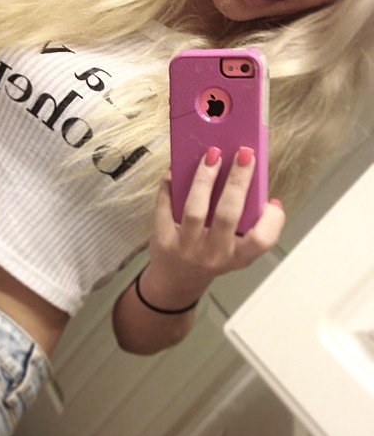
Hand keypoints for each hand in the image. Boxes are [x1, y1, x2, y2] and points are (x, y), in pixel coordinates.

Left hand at [146, 146, 285, 303]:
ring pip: (195, 209)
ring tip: (212, 155)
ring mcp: (186, 248)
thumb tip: (250, 178)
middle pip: (227, 214)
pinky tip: (176, 169)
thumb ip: (245, 223)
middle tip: (244, 153)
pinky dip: (170, 185)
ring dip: (204, 179)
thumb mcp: (234, 248)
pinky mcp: (163, 240)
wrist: (176, 281)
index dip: (272, 220)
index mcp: (238, 256)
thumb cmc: (210, 256)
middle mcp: (214, 254)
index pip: (262, 240)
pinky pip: (166, 206)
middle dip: (237, 181)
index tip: (272, 199)